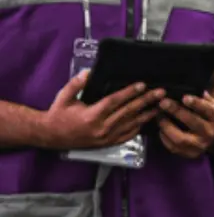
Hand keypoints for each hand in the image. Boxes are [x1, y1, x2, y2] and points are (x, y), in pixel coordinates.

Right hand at [41, 71, 164, 149]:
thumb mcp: (64, 96)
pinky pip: (127, 136)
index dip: (129, 93)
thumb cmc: (58, 114)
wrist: (51, 136)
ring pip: (131, 125)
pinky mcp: (107, 143)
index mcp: (91, 115)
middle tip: (160, 93)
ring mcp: (105, 137)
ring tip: (161, 106)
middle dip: (146, 101)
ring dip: (147, 114)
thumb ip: (77, 84)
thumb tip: (89, 72)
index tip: (142, 85)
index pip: (115, 101)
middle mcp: (101, 128)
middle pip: (128, 112)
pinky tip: (147, 120)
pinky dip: (138, 127)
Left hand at [158, 92, 213, 158]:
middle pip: (192, 123)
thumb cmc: (210, 112)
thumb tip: (186, 87)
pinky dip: (165, 138)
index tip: (184, 97)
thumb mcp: (211, 102)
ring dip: (167, 127)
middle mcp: (210, 132)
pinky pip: (174, 148)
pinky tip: (161, 129)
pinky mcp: (192, 154)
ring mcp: (201, 145)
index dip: (195, 103)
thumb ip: (201, 96)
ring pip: (181, 138)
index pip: (207, 110)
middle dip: (176, 112)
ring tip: (159, 116)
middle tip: (163, 103)